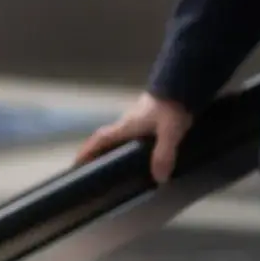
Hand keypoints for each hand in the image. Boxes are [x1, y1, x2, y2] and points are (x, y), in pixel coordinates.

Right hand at [76, 91, 193, 184]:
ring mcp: (139, 115)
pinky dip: (131, 139)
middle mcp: (128, 121)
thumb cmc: (171, 105)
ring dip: (115, 144)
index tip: (76, 163)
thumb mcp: (170, 132)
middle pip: (108, 137)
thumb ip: (163, 154)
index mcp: (126, 126)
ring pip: (122, 133)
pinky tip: (143, 146)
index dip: (87, 151)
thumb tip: (159, 179)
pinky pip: (135, 129)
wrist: (183, 81)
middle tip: (95, 164)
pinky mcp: (150, 112)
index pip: (100, 139)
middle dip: (99, 150)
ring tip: (119, 158)